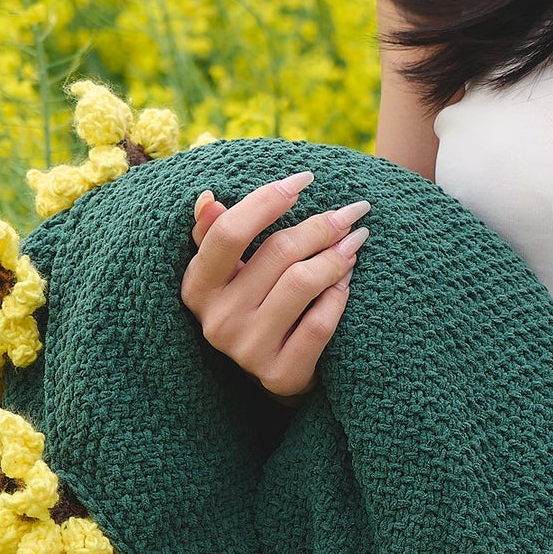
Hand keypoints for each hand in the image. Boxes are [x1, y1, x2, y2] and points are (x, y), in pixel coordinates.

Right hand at [180, 170, 369, 404]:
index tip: (304, 179)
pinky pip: (320, 323)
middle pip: (277, 253)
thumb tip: (209, 199)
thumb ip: (215, 236)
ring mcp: (248, 351)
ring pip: (302, 283)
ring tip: (355, 240)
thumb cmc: (252, 306)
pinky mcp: (281, 374)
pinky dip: (339, 295)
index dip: (267, 200)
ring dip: (337, 255)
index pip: (229, 233)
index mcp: (197, 288)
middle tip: (350, 213)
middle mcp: (217, 322)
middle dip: (320, 226)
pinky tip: (348, 279)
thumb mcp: (227, 274)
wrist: (273, 373)